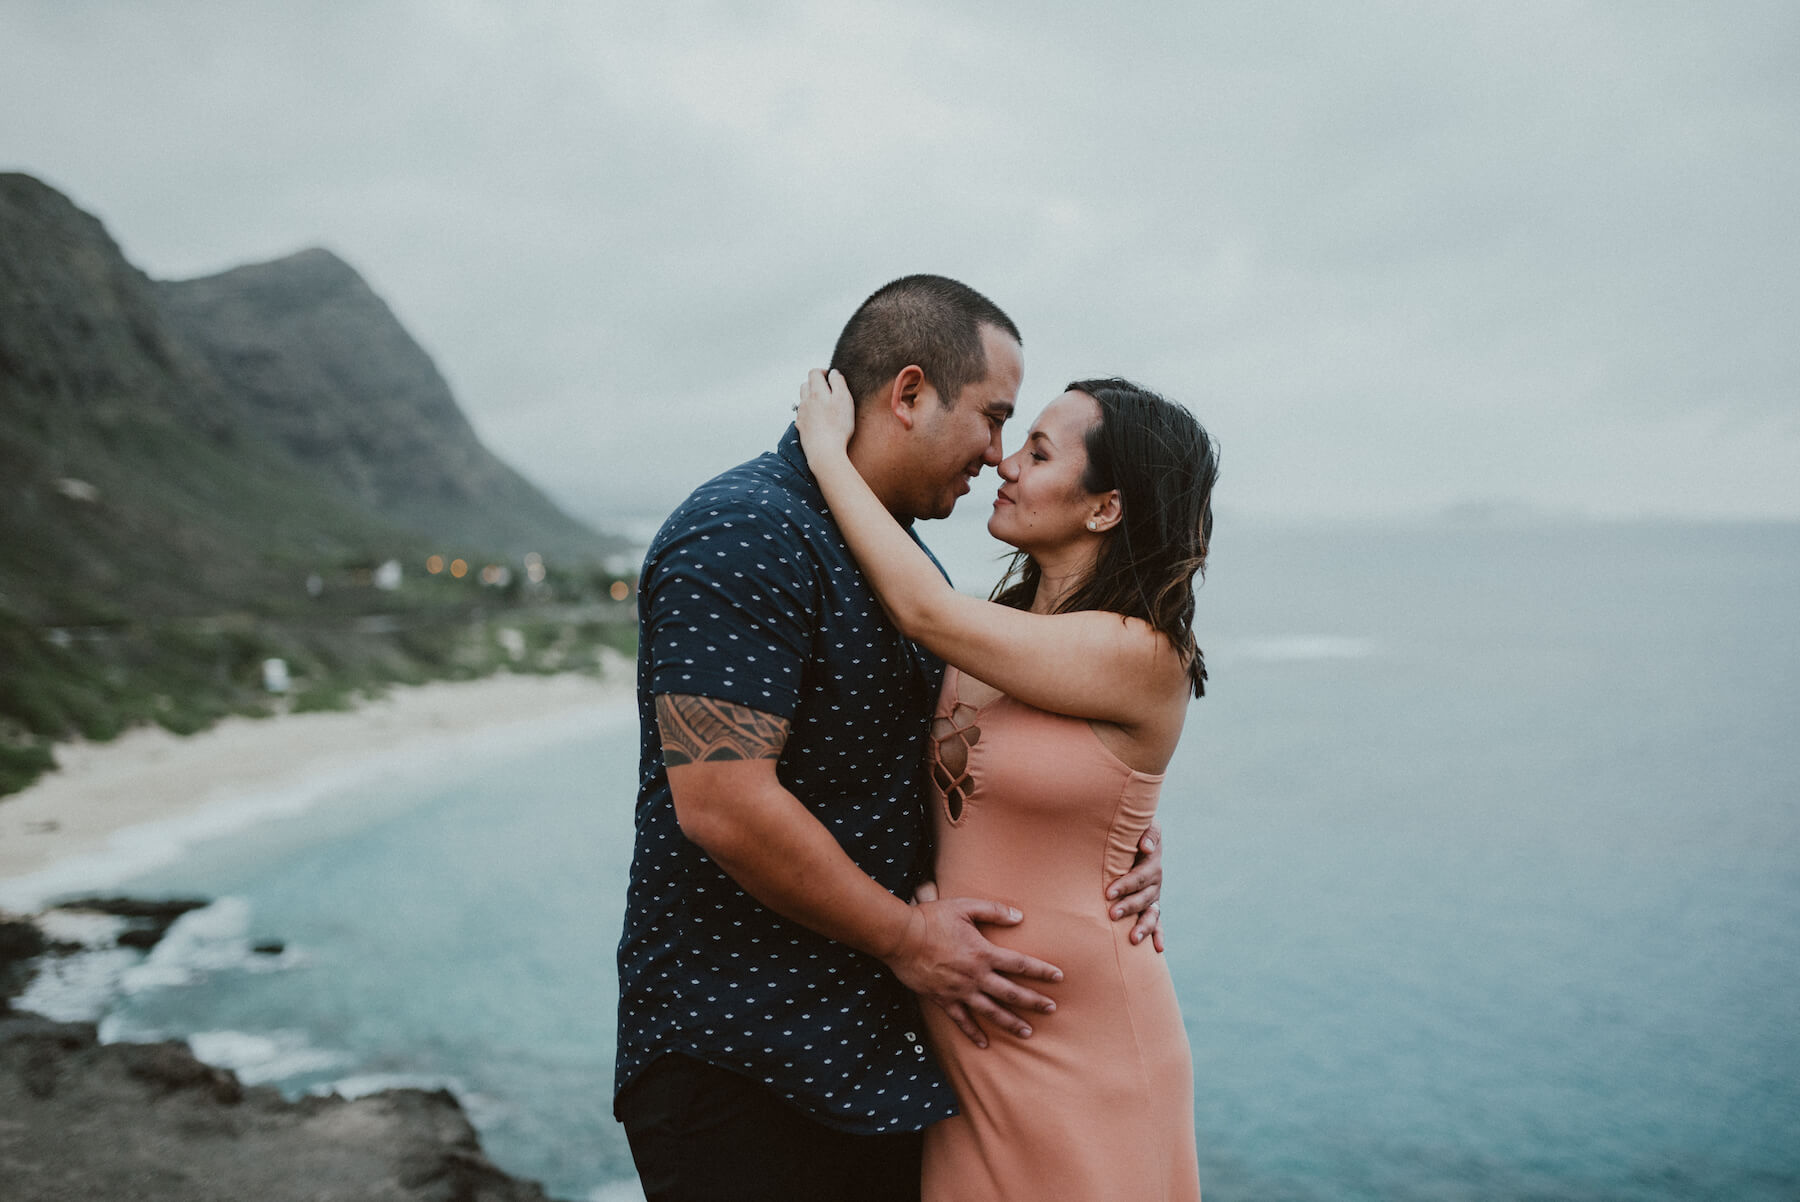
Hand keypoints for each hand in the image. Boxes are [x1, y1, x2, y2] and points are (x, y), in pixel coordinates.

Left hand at [796, 368, 855, 461]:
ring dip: (812, 398)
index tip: (831, 377)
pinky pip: (802, 414)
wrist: (825, 452)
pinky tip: (819, 420)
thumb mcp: (845, 399)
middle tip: (828, 390)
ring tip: (824, 405)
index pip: (814, 372)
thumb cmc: (837, 427)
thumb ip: (839, 382)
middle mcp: (806, 401)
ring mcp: (801, 414)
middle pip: (806, 384)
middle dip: (816, 383)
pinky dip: (809, 413)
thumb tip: (833, 372)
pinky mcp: (801, 427)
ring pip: (803, 399)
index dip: (823, 372)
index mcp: (817, 392)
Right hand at [882, 896, 1062, 1048]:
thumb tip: (1020, 916)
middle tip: (1051, 1010)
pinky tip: (984, 1044)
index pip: (1020, 964)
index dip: (1041, 970)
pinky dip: (973, 1033)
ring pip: (991, 1012)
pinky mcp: (943, 1000)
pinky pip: (962, 1021)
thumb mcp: (965, 907)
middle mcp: (976, 976)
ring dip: (1011, 1022)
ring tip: (1027, 1032)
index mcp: (983, 953)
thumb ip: (994, 911)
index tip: (1059, 977)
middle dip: (1034, 1002)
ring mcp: (960, 990)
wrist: (901, 938)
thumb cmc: (932, 918)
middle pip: (1011, 993)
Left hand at [1106, 820, 1164, 952]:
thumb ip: (1149, 832)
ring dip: (1143, 927)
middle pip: (1144, 898)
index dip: (1125, 885)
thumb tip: (1145, 848)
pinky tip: (1159, 949)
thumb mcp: (1147, 825)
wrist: (1140, 839)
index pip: (1138, 877)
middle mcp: (1155, 882)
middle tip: (1112, 914)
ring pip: (1152, 914)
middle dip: (1128, 907)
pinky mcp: (1152, 905)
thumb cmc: (1136, 831)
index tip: (1108, 893)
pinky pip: (1158, 922)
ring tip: (1133, 940)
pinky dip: (1159, 935)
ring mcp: (1154, 895)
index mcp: (1151, 864)